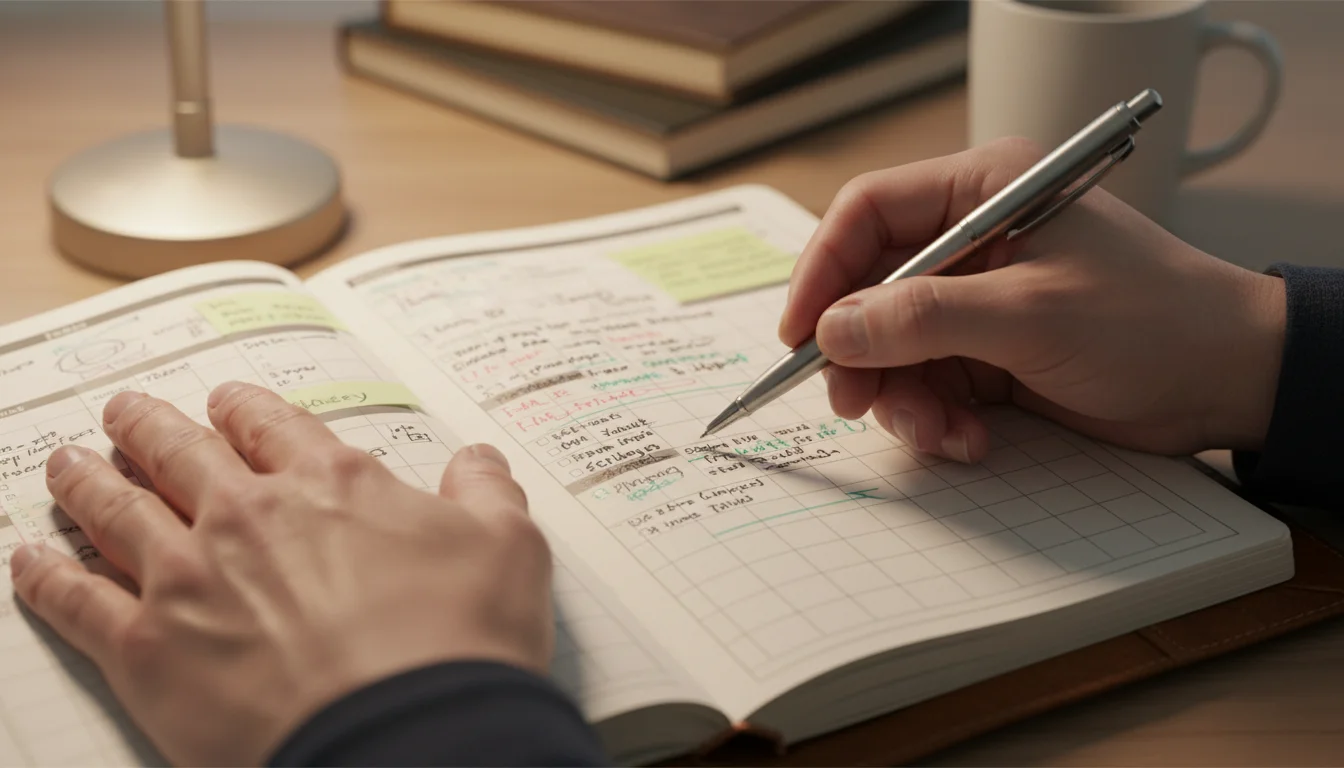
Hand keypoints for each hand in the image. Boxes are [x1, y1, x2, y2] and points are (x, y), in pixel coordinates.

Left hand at [8, 382, 551, 765]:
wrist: (407, 740)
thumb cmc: (460, 643)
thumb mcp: (509, 548)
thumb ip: (487, 493)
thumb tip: (480, 462)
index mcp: (331, 483)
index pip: (272, 424)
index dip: (244, 407)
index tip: (226, 401)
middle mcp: (249, 516)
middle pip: (178, 452)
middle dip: (147, 425)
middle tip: (125, 411)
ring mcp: (189, 579)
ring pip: (115, 509)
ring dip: (86, 480)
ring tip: (64, 462)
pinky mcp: (148, 650)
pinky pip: (76, 600)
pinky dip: (44, 576)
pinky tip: (29, 559)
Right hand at [780, 138, 1287, 461]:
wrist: (1228, 381)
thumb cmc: (1153, 321)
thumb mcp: (1030, 316)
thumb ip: (923, 318)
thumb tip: (833, 330)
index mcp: (984, 191)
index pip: (868, 212)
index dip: (822, 269)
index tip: (799, 332)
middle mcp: (973, 240)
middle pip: (870, 288)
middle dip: (860, 352)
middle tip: (855, 401)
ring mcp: (979, 300)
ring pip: (893, 347)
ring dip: (902, 398)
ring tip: (938, 433)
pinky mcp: (990, 353)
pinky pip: (929, 384)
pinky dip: (935, 419)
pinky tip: (969, 442)